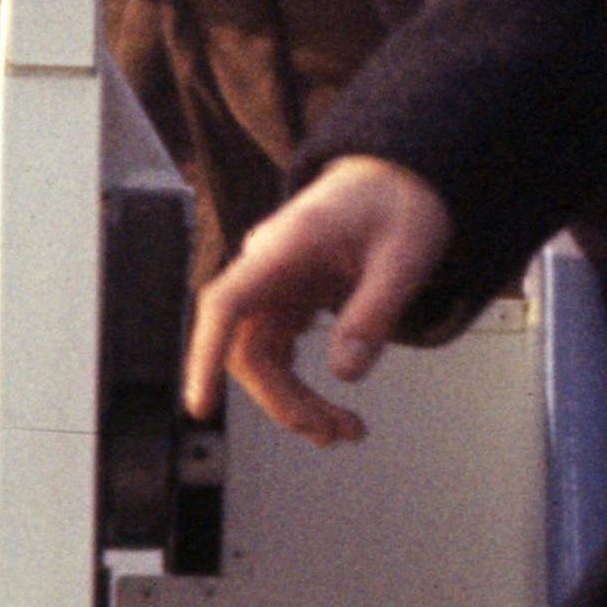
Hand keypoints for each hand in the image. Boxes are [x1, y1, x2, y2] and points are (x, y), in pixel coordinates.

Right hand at [182, 154, 453, 440]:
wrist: (402, 172)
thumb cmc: (402, 201)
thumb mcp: (406, 255)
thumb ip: (375, 311)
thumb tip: (347, 372)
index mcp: (287, 247)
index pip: (227, 304)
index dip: (205, 356)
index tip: (199, 405)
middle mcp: (267, 267)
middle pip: (248, 348)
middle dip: (286, 401)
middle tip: (338, 434)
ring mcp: (274, 283)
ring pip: (261, 357)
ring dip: (293, 400)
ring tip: (342, 430)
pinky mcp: (288, 296)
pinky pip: (276, 349)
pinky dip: (297, 382)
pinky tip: (326, 405)